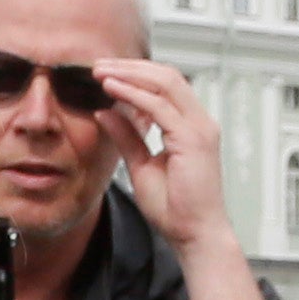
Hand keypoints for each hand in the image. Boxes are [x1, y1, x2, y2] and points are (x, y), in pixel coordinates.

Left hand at [86, 58, 231, 245]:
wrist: (194, 234)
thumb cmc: (175, 209)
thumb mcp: (141, 165)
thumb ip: (127, 137)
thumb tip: (106, 112)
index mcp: (190, 127)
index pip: (165, 86)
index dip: (135, 75)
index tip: (105, 74)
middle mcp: (199, 122)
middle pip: (166, 76)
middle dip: (131, 67)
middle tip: (99, 65)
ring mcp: (199, 128)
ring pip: (165, 82)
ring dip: (130, 74)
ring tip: (101, 72)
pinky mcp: (193, 139)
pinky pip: (159, 106)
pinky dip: (134, 94)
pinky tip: (112, 90)